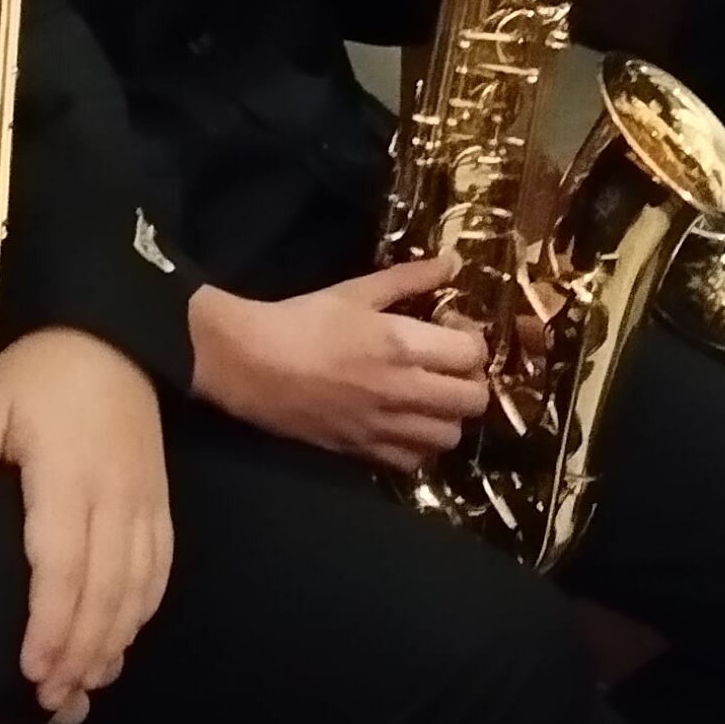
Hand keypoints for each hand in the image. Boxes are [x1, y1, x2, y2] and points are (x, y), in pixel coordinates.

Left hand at [0, 329, 171, 723]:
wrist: (117, 336)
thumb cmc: (45, 371)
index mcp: (66, 479)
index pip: (61, 566)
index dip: (50, 624)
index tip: (33, 667)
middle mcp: (113, 500)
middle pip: (102, 591)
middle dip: (79, 650)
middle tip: (53, 696)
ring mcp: (143, 504)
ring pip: (135, 588)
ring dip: (112, 641)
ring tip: (86, 683)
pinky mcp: (160, 503)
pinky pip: (159, 567)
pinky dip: (143, 610)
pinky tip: (123, 639)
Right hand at [188, 258, 485, 470]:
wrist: (250, 364)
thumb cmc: (303, 320)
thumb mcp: (356, 291)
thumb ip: (410, 278)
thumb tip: (453, 262)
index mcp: (402, 346)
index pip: (473, 353)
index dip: (471, 338)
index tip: (450, 328)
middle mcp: (402, 391)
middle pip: (473, 400)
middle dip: (471, 378)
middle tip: (449, 365)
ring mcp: (383, 427)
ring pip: (450, 436)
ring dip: (449, 415)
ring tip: (431, 396)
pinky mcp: (363, 451)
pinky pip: (414, 461)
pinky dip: (420, 445)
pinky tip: (406, 423)